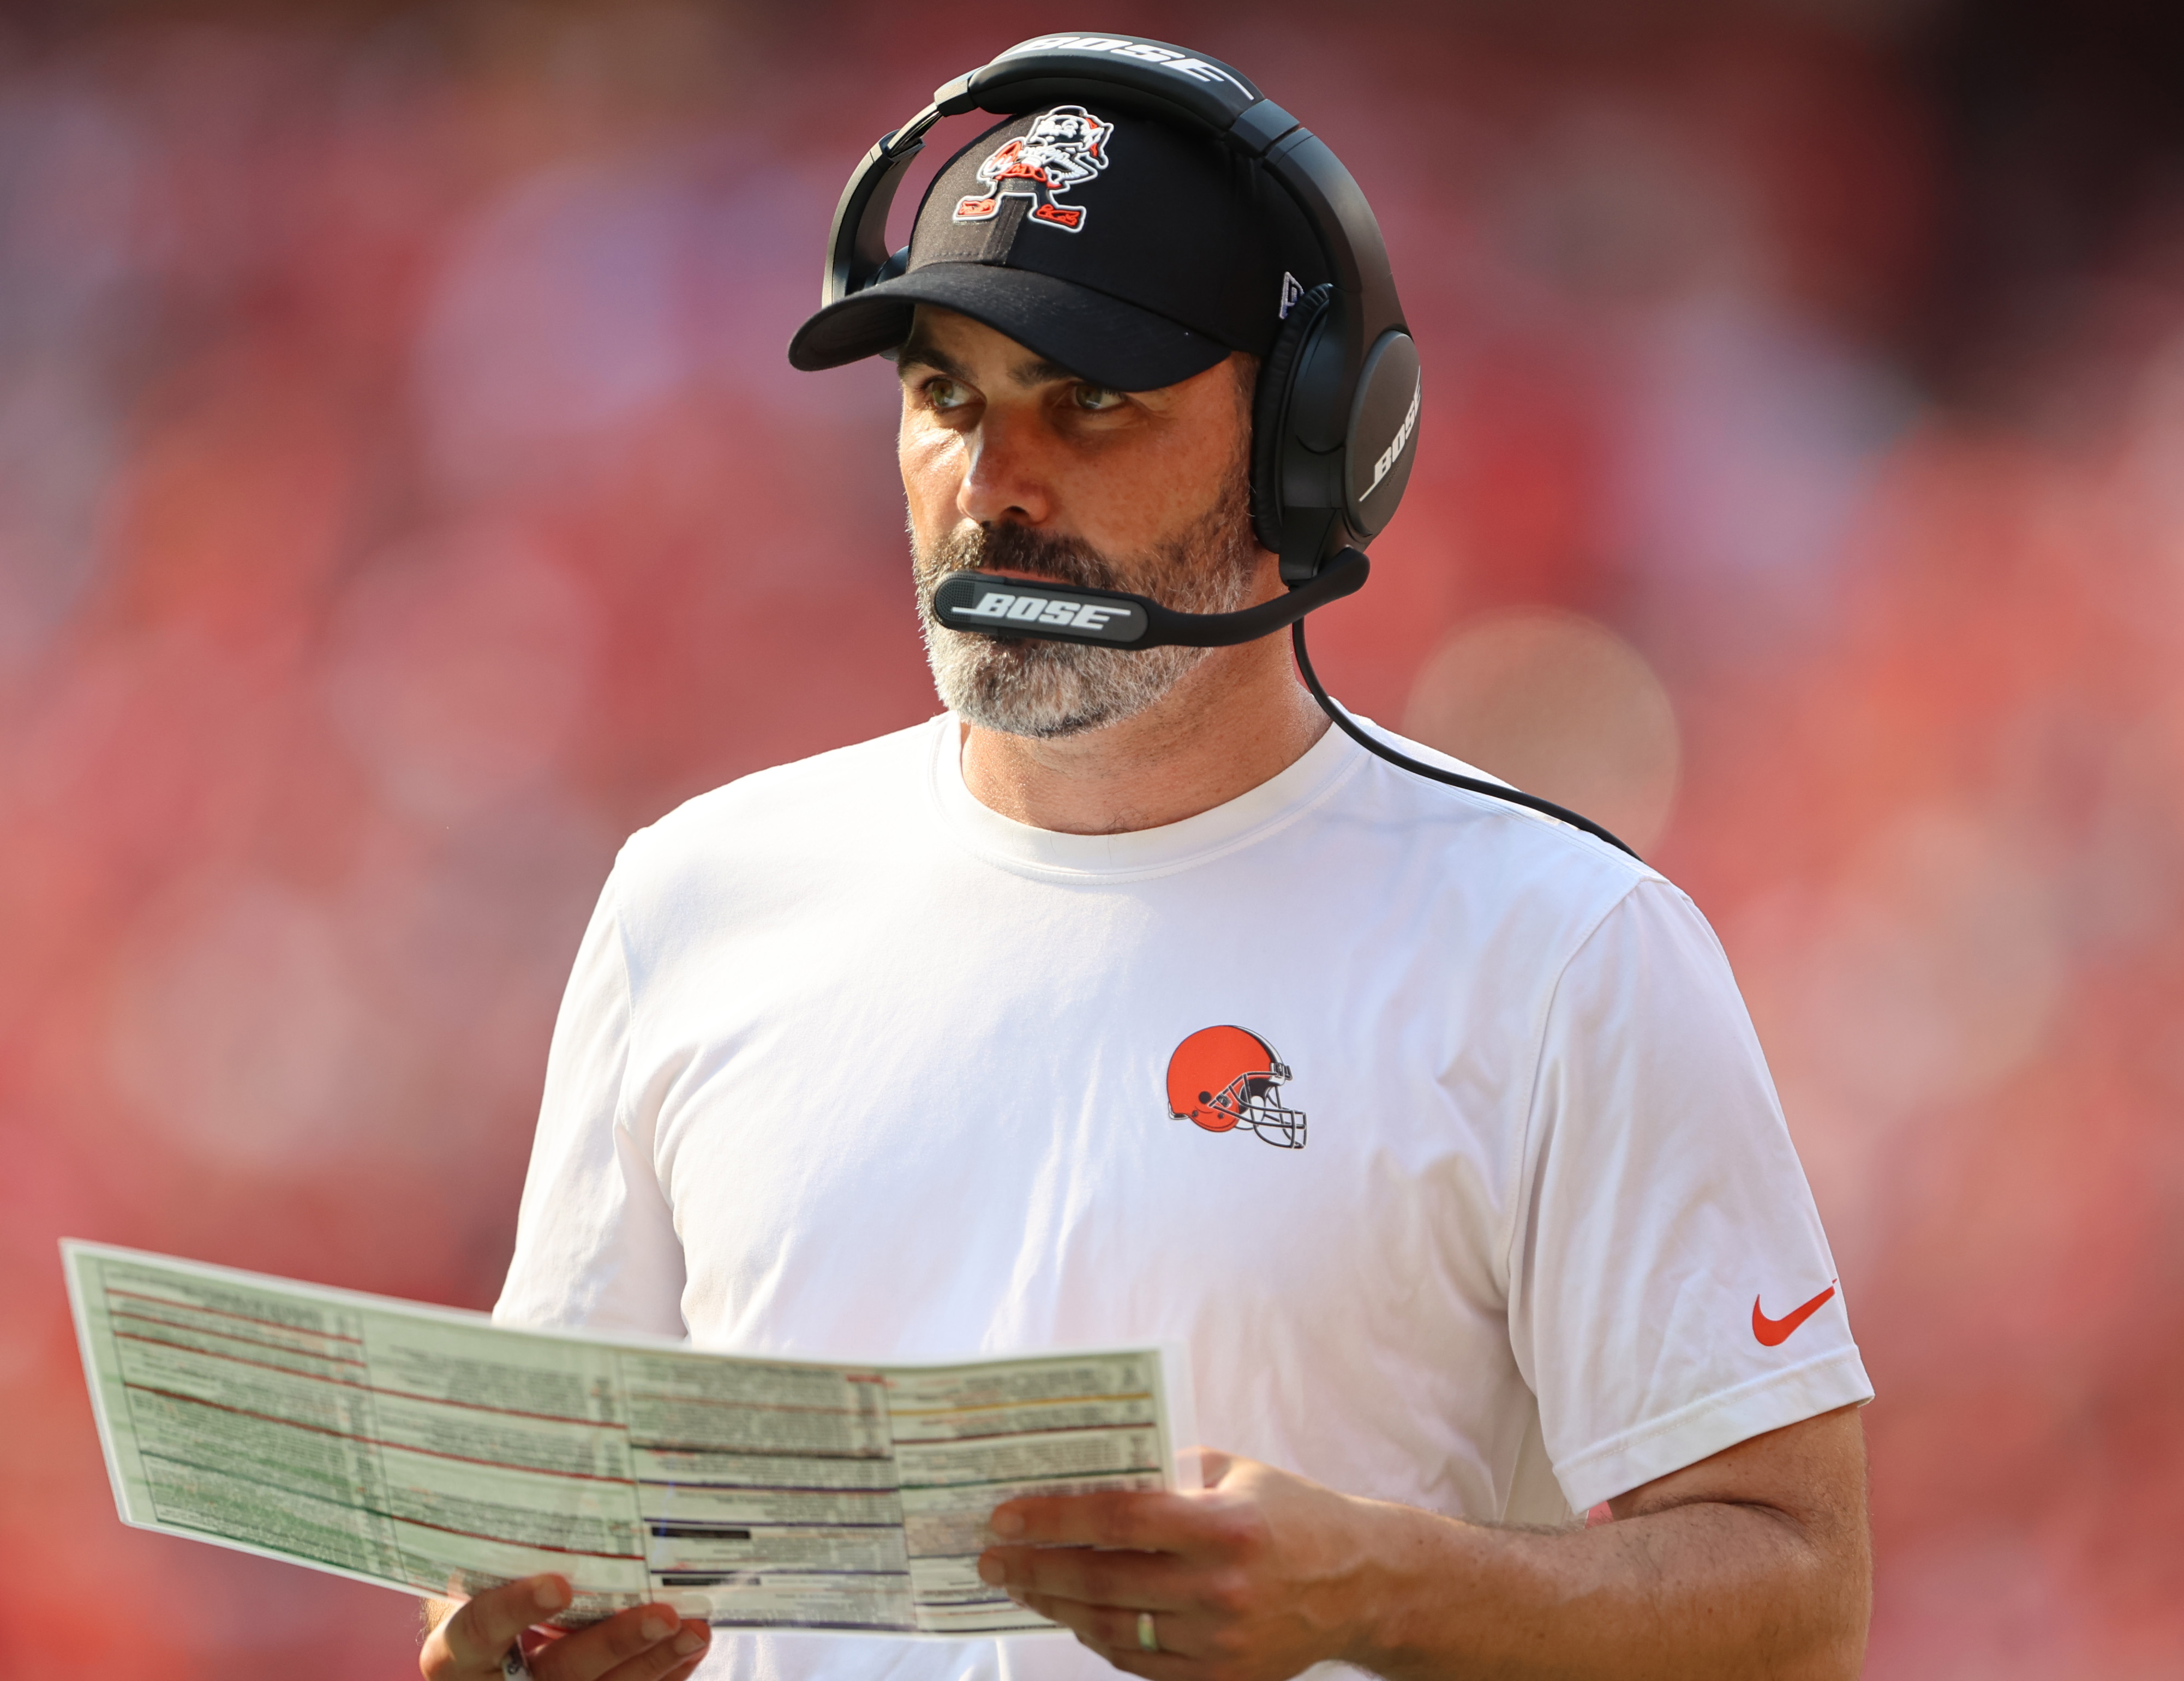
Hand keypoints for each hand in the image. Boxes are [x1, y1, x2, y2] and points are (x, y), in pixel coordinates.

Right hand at [420, 1575, 710, 1680]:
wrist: (480, 1663)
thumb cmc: (479, 1602)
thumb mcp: (471, 1584)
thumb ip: (501, 1557)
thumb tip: (557, 1480)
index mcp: (456, 1656)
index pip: (478, 1632)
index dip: (515, 1609)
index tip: (558, 1584)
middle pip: (559, 1673)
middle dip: (615, 1645)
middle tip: (662, 1615)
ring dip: (655, 1663)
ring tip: (695, 1630)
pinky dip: (665, 1675)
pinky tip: (691, 1646)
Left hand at [978, 1452, 1375, 1679]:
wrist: (1361, 1582)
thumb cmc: (1291, 1513)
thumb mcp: (1234, 1470)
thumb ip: (1166, 1469)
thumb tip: (1087, 1471)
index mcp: (1225, 1526)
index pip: (1118, 1521)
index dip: (1054, 1519)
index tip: (1006, 1517)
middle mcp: (1221, 1589)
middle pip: (1103, 1582)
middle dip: (1035, 1570)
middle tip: (993, 1560)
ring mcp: (1222, 1642)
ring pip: (1114, 1629)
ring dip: (1058, 1607)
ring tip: (1024, 1586)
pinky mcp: (1224, 1679)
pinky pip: (1142, 1663)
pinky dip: (1102, 1639)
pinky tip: (1077, 1616)